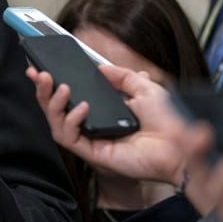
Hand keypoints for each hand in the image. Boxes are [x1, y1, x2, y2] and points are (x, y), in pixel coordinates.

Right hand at [26, 63, 186, 185]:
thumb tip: (101, 67)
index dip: (51, 84)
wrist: (183, 145)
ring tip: (61, 87)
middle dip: (43, 91)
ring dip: (53, 103)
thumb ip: (123, 77)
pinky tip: (82, 107)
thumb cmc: (170, 121)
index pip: (69, 98)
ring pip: (57, 123)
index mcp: (102, 112)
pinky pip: (69, 138)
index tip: (40, 69)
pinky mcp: (93, 154)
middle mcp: (92, 126)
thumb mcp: (146, 89)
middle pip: (56, 110)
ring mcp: (91, 140)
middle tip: (39, 74)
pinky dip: (72, 120)